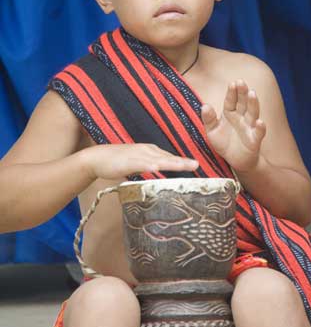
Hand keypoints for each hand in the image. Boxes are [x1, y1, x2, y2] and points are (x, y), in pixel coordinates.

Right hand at [82, 143, 198, 180]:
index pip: (169, 157)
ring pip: (159, 159)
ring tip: (186, 165)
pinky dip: (150, 165)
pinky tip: (158, 168)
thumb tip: (158, 175)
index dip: (181, 162)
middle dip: (182, 161)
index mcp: (150, 151)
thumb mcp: (137, 164)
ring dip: (172, 162)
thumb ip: (148, 168)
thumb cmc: (117, 162)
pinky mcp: (129, 160)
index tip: (194, 166)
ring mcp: (138, 155)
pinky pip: (142, 163)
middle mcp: (147, 150)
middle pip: (167, 157)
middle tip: (197, 165)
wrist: (97, 158)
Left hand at [201, 80, 265, 171]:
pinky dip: (260, 127)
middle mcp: (241, 117)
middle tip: (241, 82)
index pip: (231, 100)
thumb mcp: (212, 131)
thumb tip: (204, 105)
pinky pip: (258, 132)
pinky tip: (259, 122)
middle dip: (242, 92)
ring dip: (253, 103)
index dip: (232, 92)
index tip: (232, 83)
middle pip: (243, 103)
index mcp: (230, 113)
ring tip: (252, 93)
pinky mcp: (254, 140)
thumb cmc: (224, 143)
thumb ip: (208, 119)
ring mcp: (249, 127)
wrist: (235, 160)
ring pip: (252, 113)